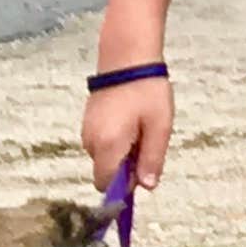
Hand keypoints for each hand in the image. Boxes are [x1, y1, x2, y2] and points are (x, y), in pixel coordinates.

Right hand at [82, 75, 170, 192]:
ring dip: (122, 153)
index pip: (106, 184)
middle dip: (126, 168)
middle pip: (105, 171)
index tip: (143, 173)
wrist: (127, 59)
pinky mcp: (88, 121)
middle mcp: (90, 142)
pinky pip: (101, 143)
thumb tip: (146, 187)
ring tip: (142, 128)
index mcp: (107, 146)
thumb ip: (152, 159)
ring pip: (104, 157)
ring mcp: (86, 130)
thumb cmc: (147, 93)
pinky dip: (116, 141)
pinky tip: (131, 122)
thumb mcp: (159, 128)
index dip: (124, 186)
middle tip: (147, 143)